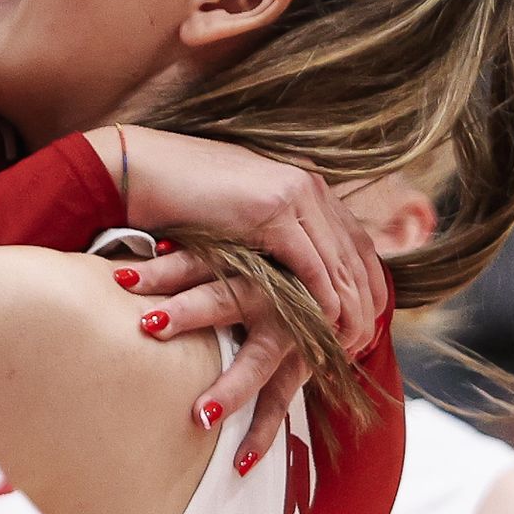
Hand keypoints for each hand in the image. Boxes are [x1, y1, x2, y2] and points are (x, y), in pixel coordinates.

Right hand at [112, 131, 385, 454]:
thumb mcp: (241, 215)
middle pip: (356, 253)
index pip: (355, 238)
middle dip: (366, 301)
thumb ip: (272, 232)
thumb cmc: (181, 197)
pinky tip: (327, 325)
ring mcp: (292, 193)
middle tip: (367, 341)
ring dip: (349, 308)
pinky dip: (322, 299)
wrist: (141, 168)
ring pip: (338, 263)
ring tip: (351, 345)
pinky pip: (310, 265)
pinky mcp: (271, 212)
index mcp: (305, 181)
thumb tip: (285, 268)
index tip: (372, 317)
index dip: (369, 280)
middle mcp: (308, 184)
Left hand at [115, 256, 312, 470]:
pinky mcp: (299, 367)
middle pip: (226, 299)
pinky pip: (279, 403)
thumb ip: (185, 262)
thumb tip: (125, 273)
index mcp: (247, 263)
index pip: (198, 262)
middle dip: (190, 311)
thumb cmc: (265, 272)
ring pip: (258, 361)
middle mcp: (270, 295)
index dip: (164, 269)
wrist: (331, 290)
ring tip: (201, 416)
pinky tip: (240, 462)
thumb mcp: (233, 258)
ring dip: (231, 388)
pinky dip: (261, 434)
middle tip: (152, 325)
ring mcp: (288, 334)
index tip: (125, 281)